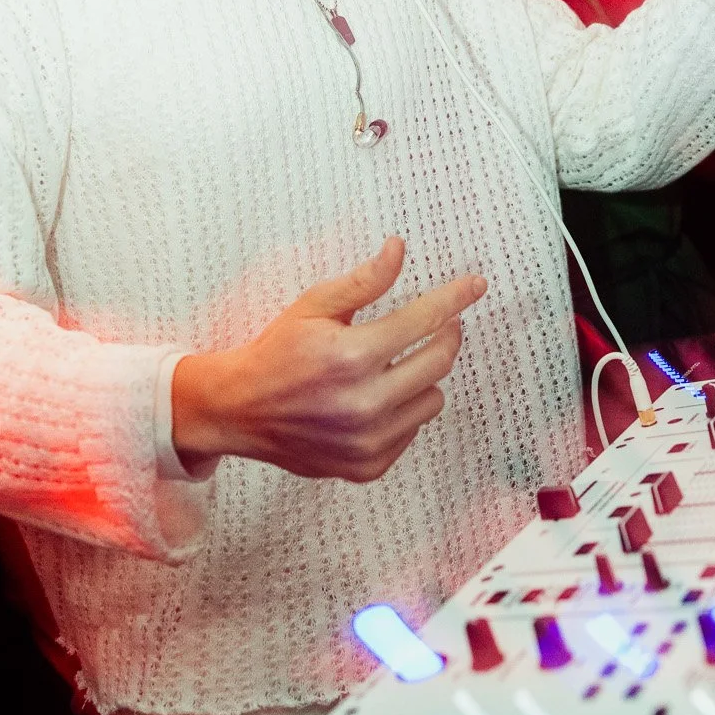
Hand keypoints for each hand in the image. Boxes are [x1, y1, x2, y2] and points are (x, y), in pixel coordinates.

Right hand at [171, 237, 486, 480]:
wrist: (239, 411)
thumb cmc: (276, 354)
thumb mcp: (313, 307)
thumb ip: (363, 281)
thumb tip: (398, 249)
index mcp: (352, 356)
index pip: (424, 320)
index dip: (455, 298)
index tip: (475, 285)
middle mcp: (365, 403)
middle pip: (439, 362)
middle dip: (447, 335)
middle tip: (442, 323)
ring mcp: (368, 440)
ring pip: (432, 399)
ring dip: (423, 377)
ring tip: (393, 365)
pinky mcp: (368, 465)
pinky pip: (412, 430)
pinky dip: (403, 410)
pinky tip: (375, 398)